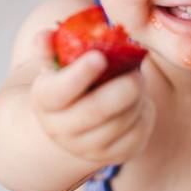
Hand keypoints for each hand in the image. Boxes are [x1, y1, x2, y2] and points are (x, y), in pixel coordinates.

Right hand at [30, 30, 156, 165]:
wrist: (75, 122)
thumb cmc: (70, 81)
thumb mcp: (57, 65)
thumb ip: (51, 48)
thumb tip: (45, 35)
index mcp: (45, 101)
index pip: (58, 92)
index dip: (79, 75)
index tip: (99, 57)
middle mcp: (61, 130)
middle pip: (95, 111)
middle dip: (121, 88)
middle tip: (137, 72)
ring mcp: (87, 148)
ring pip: (121, 123)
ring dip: (136, 98)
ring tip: (137, 81)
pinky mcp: (114, 155)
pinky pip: (138, 133)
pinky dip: (145, 113)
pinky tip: (140, 101)